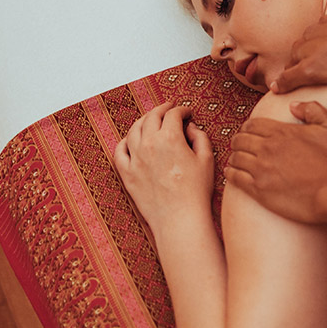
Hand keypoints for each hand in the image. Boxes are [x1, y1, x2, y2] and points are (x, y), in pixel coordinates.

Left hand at [114, 102, 214, 232]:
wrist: (180, 218)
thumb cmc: (197, 191)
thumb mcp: (207, 159)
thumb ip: (200, 137)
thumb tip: (190, 127)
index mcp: (170, 138)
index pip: (174, 114)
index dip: (182, 110)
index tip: (188, 113)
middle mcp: (149, 144)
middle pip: (152, 117)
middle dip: (163, 109)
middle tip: (170, 108)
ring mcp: (135, 159)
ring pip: (134, 129)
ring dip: (144, 120)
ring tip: (151, 119)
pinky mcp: (127, 174)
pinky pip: (119, 151)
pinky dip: (125, 141)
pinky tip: (132, 139)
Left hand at [226, 102, 326, 223]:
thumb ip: (313, 109)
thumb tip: (293, 105)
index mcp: (282, 132)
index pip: (253, 124)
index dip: (248, 127)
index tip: (248, 131)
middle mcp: (267, 148)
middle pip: (240, 140)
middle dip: (238, 140)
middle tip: (239, 145)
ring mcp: (261, 169)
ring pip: (236, 158)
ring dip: (234, 156)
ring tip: (236, 159)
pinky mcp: (259, 190)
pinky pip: (235, 178)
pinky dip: (231, 173)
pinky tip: (232, 173)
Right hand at [270, 12, 326, 92]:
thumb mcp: (312, 73)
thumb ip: (290, 79)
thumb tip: (273, 86)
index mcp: (299, 49)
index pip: (289, 67)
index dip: (292, 77)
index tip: (299, 84)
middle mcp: (307, 35)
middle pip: (301, 53)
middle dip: (304, 62)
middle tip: (316, 74)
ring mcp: (323, 25)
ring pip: (315, 40)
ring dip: (318, 49)